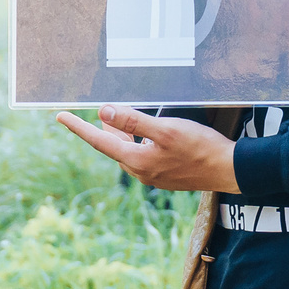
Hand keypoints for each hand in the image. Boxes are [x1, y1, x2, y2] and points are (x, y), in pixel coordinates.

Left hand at [54, 105, 240, 192]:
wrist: (229, 170)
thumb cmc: (200, 147)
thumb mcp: (165, 129)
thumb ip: (133, 120)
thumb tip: (103, 112)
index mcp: (136, 161)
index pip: (99, 142)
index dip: (78, 128)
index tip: (59, 117)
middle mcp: (141, 172)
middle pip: (113, 147)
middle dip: (103, 130)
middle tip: (95, 113)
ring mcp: (153, 176)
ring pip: (128, 152)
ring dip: (121, 135)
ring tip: (118, 119)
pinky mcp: (165, 175)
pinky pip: (142, 156)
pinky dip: (136, 143)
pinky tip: (145, 135)